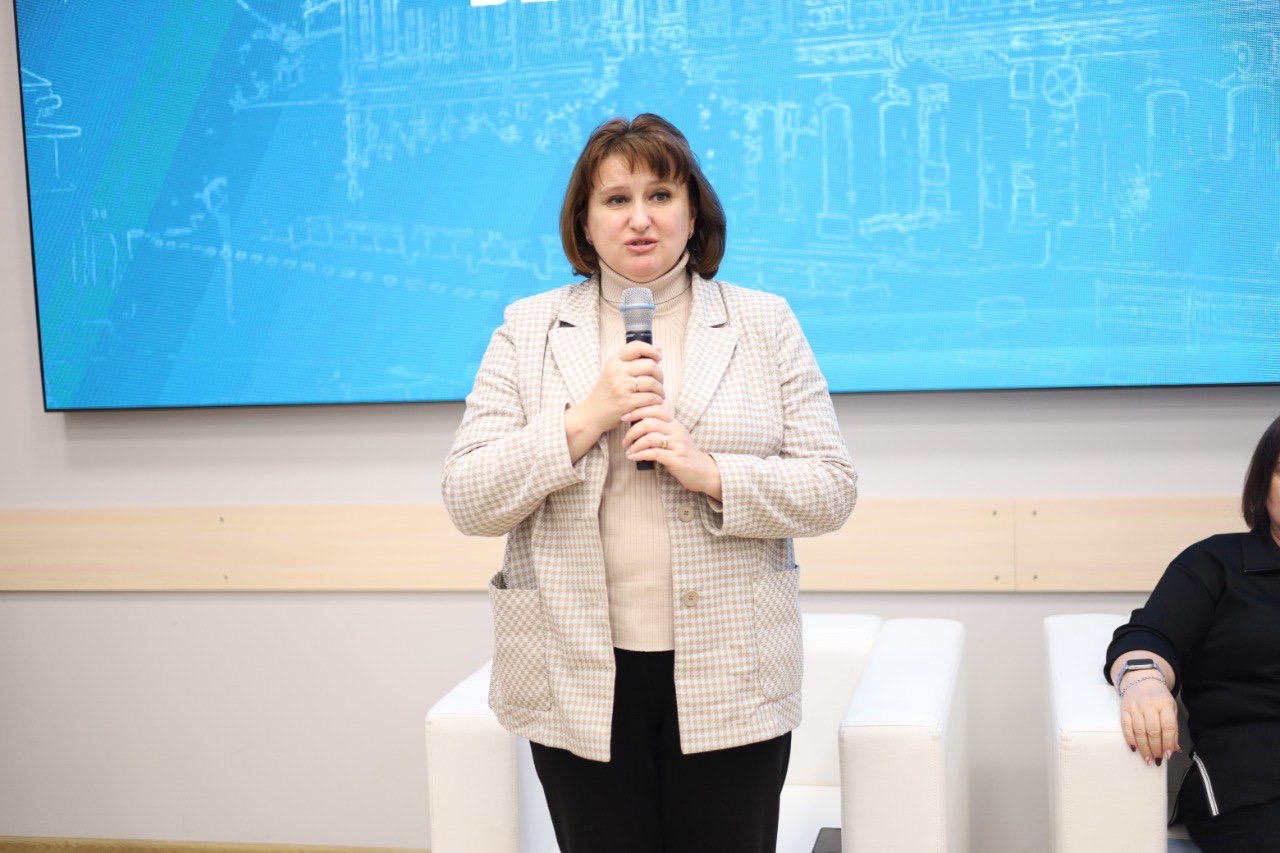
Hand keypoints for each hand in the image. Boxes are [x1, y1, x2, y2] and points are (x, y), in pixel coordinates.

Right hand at [565, 342, 663, 457]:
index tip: (658, 359)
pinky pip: (650, 398)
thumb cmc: (606, 393)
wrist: (592, 414)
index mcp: (614, 362)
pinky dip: (657, 400)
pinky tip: (655, 402)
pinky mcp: (626, 402)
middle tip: (659, 382)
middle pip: (650, 365)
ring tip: (659, 394)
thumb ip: (634, 361)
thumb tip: (659, 351)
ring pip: (652, 382)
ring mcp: (621, 387)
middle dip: (660, 374)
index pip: (637, 347)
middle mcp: (617, 371)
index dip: (652, 351)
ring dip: (660, 390)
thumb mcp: (614, 372)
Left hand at [622, 404, 721, 498]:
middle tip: (624, 441)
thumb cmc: (683, 455)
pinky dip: (640, 454)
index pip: (655, 409)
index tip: (624, 417)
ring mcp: (677, 445)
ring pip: (650, 438)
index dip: (637, 411)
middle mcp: (677, 431)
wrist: (704, 472)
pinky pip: (654, 453)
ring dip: (634, 445)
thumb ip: (660, 430)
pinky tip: (633, 457)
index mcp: (675, 424)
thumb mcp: (674, 438)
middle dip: (632, 431)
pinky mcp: (676, 459)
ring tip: (628, 451)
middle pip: (649, 422)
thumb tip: (636, 425)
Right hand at [1119, 677, 1179, 765]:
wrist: (1142, 681)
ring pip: (1139, 731)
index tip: (1168, 755)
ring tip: (1147, 759)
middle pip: (1153, 731)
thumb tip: (1175, 749)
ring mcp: (1135, 706)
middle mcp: (1149, 705)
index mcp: (1165, 704)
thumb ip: (1173, 729)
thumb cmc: (1159, 699)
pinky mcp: (1124, 709)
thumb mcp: (1171, 709)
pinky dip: (1129, 739)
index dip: (1168, 743)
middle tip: (1157, 760)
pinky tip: (1134, 748)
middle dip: (1156, 748)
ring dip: (1144, 748)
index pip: (1168, 727)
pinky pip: (1126, 726)